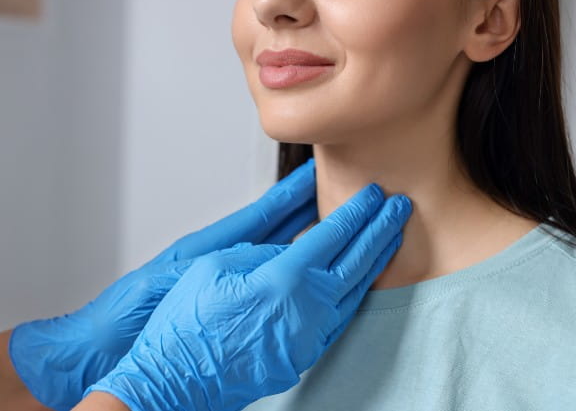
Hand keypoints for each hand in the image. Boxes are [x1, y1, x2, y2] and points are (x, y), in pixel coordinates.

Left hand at [9, 158, 318, 410]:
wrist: (98, 347)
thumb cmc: (123, 316)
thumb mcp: (163, 283)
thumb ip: (202, 267)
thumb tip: (245, 257)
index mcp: (202, 249)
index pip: (256, 215)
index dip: (285, 195)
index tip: (309, 174)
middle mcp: (214, 260)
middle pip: (267, 227)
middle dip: (298, 208)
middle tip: (327, 189)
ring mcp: (216, 279)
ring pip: (266, 249)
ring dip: (294, 233)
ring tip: (323, 218)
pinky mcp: (213, 301)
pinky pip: (256, 278)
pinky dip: (279, 266)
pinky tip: (296, 266)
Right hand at [84, 183, 412, 410]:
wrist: (176, 380)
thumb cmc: (187, 324)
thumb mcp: (216, 267)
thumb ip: (260, 253)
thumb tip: (288, 249)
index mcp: (283, 279)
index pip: (334, 236)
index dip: (357, 212)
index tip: (375, 195)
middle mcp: (306, 310)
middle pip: (357, 261)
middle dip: (381, 230)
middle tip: (399, 207)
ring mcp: (308, 337)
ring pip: (355, 292)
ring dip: (375, 261)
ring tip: (390, 238)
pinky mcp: (303, 355)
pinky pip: (340, 318)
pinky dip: (355, 293)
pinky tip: (360, 281)